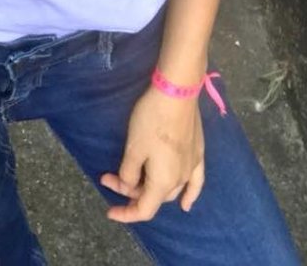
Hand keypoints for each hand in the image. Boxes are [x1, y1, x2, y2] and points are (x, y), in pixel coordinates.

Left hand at [99, 87, 204, 222]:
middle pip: (155, 196)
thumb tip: (128, 186)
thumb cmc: (151, 121)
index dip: (126, 214)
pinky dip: (189, 195)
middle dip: (132, 192)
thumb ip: (128, 173)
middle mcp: (180, 180)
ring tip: (133, 183)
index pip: (144, 209)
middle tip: (111, 177)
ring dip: (151, 189)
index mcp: (163, 182)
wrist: (177, 93)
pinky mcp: (198, 153)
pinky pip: (194, 183)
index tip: (109, 211)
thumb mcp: (133, 148)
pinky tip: (186, 205)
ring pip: (170, 189)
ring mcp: (191, 167)